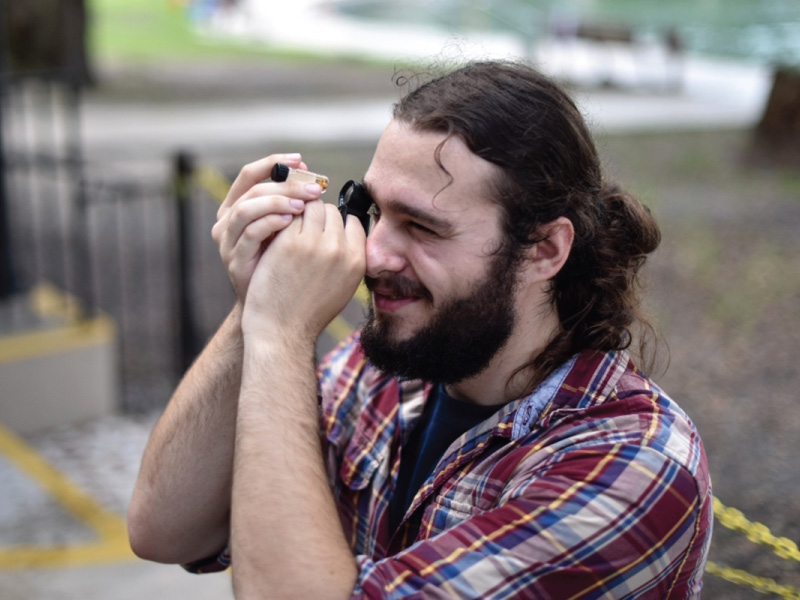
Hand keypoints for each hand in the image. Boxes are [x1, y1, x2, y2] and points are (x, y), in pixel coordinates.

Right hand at [211, 154, 322, 303]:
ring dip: (277, 201)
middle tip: (313, 187)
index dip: (274, 164)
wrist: (274, 310)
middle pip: (253, 190)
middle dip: (286, 184)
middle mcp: (226, 221)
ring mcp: (227, 242)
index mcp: (236, 207)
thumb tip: (314, 181)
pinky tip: (290, 222)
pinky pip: (250, 235)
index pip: (249, 175)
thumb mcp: (286, 230)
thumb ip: (292, 207)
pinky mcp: (234, 260)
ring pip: (247, 209)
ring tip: (303, 205)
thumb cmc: (283, 266)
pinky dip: (270, 224)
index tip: (302, 162)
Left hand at [241, 199, 366, 344]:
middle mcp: (339, 249)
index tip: (323, 234)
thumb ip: (348, 258)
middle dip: (317, 218)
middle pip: (332, 211)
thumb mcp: (344, 287)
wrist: (282, 330)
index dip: (336, 225)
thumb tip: (346, 230)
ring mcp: (314, 244)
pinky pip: (289, 215)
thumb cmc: (309, 312)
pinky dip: (283, 221)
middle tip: (303, 234)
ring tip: (289, 233)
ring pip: (311, 207)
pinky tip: (277, 236)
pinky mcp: (289, 242)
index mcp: (357, 261)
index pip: (353, 222)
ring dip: (300, 214)